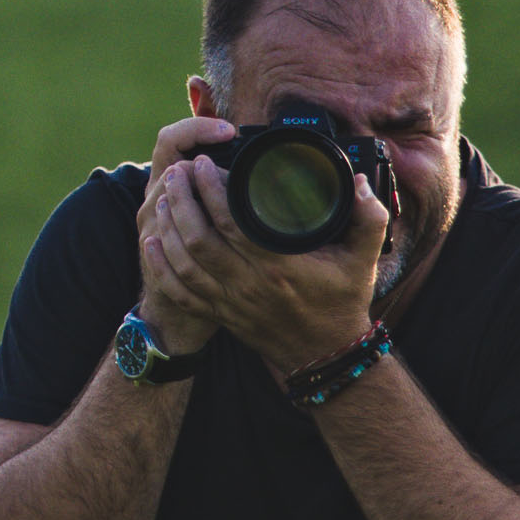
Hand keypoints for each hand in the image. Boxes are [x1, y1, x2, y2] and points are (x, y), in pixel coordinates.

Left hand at [136, 112, 387, 386]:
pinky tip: (150, 241)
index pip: (232, 223)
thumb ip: (369, 218)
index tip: (205, 164)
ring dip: (167, 227)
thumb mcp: (364, 260)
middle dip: (182, 201)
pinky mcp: (219, 314)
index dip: (211, 190)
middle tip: (178, 172)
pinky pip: (179, 291)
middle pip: (198, 239)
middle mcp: (248, 285)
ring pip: (183, 263)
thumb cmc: (342, 302)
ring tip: (164, 196)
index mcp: (278, 267)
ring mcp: (230, 303)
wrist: (326, 356)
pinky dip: (160, 266)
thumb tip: (357, 182)